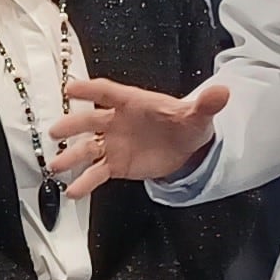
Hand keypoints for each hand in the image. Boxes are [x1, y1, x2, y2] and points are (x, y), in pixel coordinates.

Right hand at [48, 76, 228, 191]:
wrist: (185, 146)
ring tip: (56, 167)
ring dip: (72, 157)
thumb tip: (223, 92)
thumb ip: (206, 104)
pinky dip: (84, 182)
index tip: (71, 88)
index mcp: (133, 102)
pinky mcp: (116, 165)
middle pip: (90, 120)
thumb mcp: (198, 115)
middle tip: (57, 131)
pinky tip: (73, 191)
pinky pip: (97, 173)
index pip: (108, 92)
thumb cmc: (185, 124)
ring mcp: (114, 144)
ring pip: (88, 149)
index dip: (89, 89)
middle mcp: (117, 122)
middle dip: (72, 126)